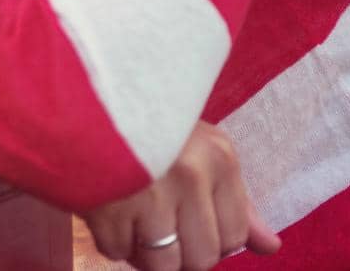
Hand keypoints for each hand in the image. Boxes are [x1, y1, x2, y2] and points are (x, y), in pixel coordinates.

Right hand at [83, 121, 280, 269]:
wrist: (78, 95)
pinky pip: (117, 251)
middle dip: (178, 252)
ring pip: (161, 264)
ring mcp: (147, 194)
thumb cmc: (146, 124)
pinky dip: (111, 240)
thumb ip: (237, 202)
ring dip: (144, 253)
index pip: (233, 237)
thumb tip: (271, 247)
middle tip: (157, 224)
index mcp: (217, 159)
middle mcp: (189, 176)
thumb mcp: (200, 149)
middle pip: (200, 259)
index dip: (210, 239)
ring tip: (132, 222)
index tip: (187, 219)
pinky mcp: (106, 205)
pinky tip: (107, 210)